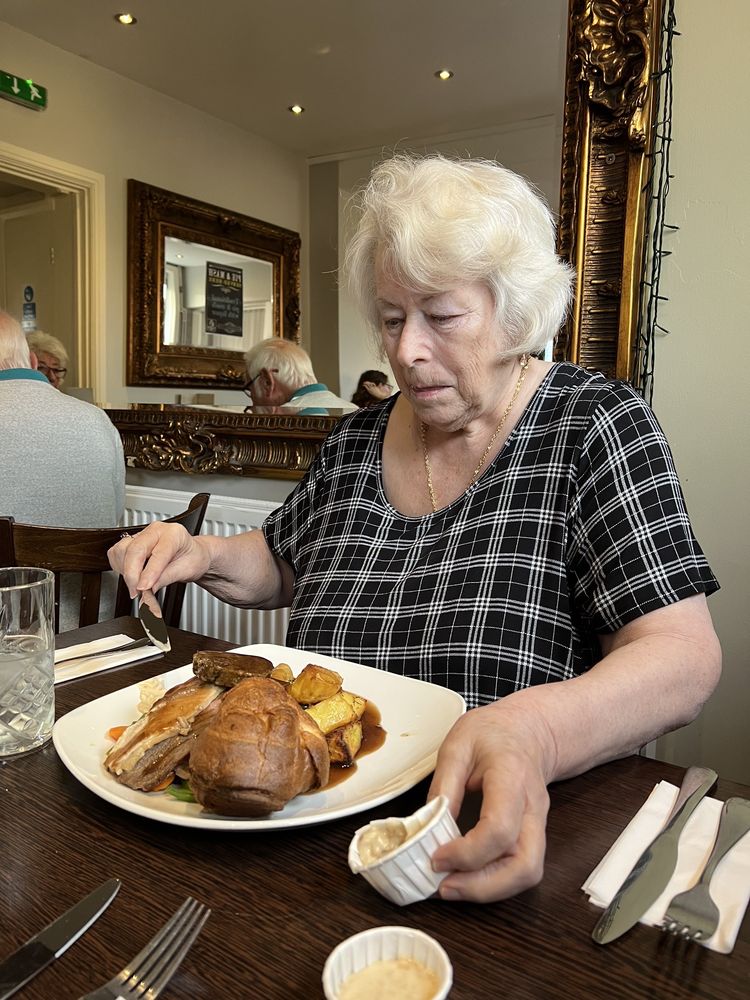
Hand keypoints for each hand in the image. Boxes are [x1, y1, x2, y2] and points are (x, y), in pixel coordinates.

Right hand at [108, 522, 209, 596]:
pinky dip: (119, 567)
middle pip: (135, 550)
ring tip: (136, 585)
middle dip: (132, 575)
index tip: (143, 588)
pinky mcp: (131, 541)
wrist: (192, 555)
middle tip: (136, 592)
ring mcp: (142, 534)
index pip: (157, 553)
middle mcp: (156, 531)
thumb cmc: (192, 559)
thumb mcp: (186, 571)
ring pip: (122, 551)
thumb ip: (165, 578)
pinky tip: (132, 575)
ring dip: (125, 572)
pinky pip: (116, 553)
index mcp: (174, 534)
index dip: (149, 573)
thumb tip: (148, 589)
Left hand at [427, 698, 552, 902]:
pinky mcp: (532, 836)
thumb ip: (444, 784)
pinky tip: (466, 877)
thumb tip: (426, 826)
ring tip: (451, 887)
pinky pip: (521, 869)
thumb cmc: (492, 733)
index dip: (467, 852)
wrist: (528, 731)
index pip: (500, 828)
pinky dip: (494, 882)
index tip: (436, 856)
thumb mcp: (458, 744)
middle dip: (484, 887)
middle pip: (526, 865)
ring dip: (490, 890)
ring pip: (528, 874)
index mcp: (513, 777)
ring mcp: (538, 825)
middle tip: (444, 886)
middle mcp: (533, 808)